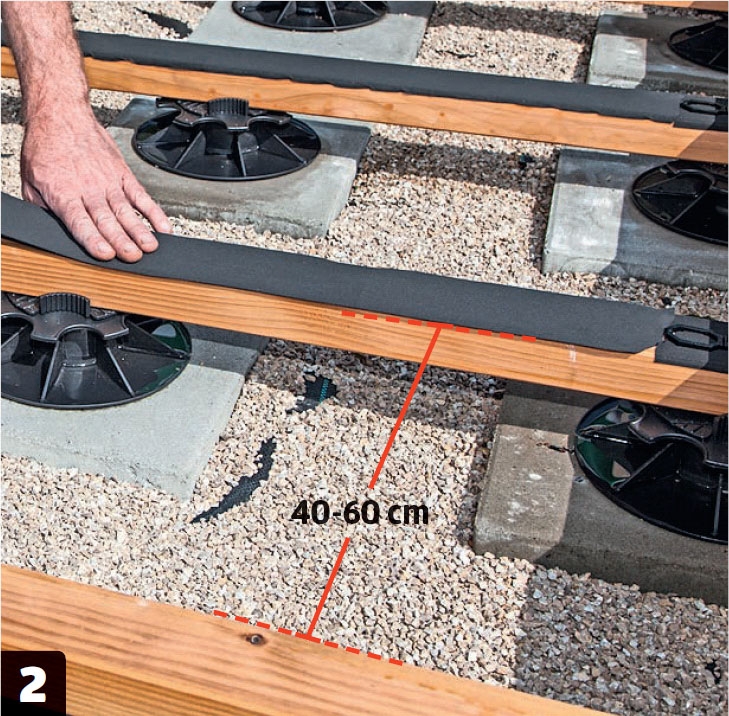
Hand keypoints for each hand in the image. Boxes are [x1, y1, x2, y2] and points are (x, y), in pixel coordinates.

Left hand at [20, 108, 170, 261]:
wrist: (61, 115)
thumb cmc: (45, 147)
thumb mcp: (30, 181)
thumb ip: (43, 209)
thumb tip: (55, 231)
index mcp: (63, 193)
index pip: (80, 222)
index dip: (93, 240)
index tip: (106, 254)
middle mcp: (88, 189)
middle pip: (107, 220)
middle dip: (122, 241)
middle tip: (133, 256)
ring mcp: (109, 182)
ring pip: (126, 211)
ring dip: (140, 231)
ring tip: (150, 246)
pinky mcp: (122, 175)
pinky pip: (141, 196)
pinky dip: (154, 212)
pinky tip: (163, 226)